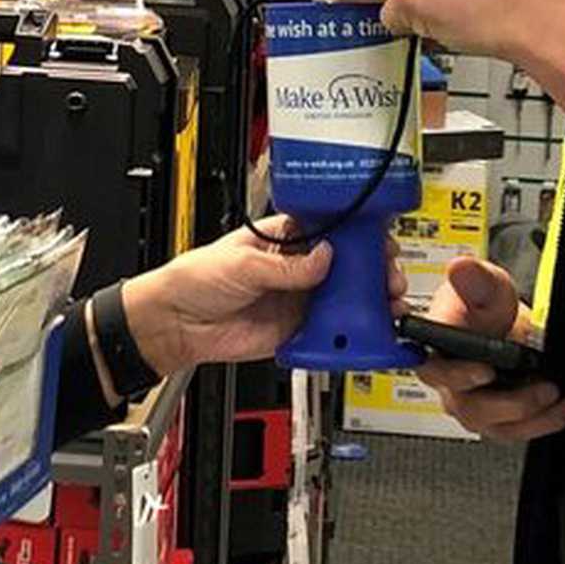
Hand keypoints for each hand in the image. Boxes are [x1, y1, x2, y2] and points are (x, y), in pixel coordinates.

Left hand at [120, 218, 375, 375]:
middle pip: (346, 265)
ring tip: (387, 304)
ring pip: (344, 298)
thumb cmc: (195, 279)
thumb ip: (288, 267)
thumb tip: (326, 258)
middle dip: (372, 270)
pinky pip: (329, 331)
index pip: (330, 230)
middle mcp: (296, 267)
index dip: (358, 235)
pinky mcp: (295, 330)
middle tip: (389, 276)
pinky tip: (365, 330)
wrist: (176, 324)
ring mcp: (298, 299)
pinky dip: (349, 333)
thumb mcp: (244, 263)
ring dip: (368, 301)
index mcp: (283, 238)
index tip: (379, 241)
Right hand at [412, 257, 564, 442]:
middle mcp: (452, 386)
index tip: (486, 371)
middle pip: (472, 408)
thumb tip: (460, 268)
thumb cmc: (483, 308)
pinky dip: (552, 419)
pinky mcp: (502, 419)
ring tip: (564, 398)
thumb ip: (474, 278)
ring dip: (538, 417)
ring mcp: (477, 406)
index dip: (459, 376)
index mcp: (437, 352)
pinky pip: (523, 429)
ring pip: (501, 426)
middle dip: (512, 404)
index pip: (437, 371)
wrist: (502, 325)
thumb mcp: (485, 285)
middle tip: (543, 388)